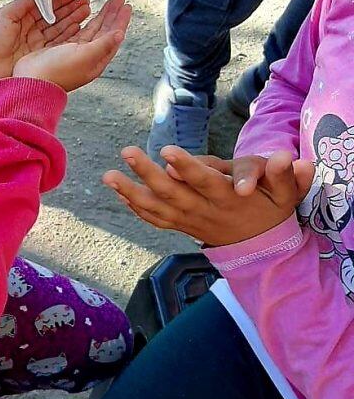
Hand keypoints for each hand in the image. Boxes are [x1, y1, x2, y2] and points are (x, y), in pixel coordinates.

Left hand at [0, 0, 91, 82]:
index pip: (44, 5)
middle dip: (70, 8)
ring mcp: (35, 43)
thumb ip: (23, 3)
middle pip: (54, 17)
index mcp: (20, 17)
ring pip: (58, 29)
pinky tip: (80, 27)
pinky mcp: (39, 56)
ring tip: (86, 10)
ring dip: (73, 19)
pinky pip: (57, 43)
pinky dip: (69, 35)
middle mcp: (30, 30)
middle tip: (85, 1)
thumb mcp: (5, 16)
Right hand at [12, 0, 131, 91]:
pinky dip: (83, 19)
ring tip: (106, 2)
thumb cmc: (57, 72)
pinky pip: (77, 30)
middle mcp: (87, 56)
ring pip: (92, 29)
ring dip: (100, 15)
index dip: (120, 20)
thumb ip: (103, 44)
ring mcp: (74, 52)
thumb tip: (121, 34)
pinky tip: (85, 13)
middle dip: (112, 13)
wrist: (31, 81)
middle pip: (105, 31)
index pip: (113, 36)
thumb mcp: (84, 56)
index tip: (126, 5)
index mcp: (96, 60)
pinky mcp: (61, 48)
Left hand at [104, 146, 314, 245]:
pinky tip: (118, 191)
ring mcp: (188, 221)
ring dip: (131, 192)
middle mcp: (203, 211)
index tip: (167, 150)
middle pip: (172, 193)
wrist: (261, 247)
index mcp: (226, 198)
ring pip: (156, 209)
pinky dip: (135, 207)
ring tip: (109, 176)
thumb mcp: (285, 194)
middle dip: (147, 173)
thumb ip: (284, 176)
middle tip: (127, 151)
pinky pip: (155, 219)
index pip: (204, 181)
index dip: (187, 167)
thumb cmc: (270, 209)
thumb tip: (290, 158)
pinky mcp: (180, 226)